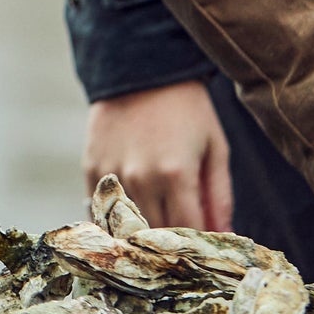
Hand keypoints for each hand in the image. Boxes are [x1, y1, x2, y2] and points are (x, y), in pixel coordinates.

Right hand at [83, 79, 233, 231]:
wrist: (141, 66)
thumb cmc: (187, 108)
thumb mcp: (214, 147)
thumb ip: (220, 196)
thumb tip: (222, 236)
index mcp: (177, 174)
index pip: (188, 232)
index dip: (198, 244)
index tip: (203, 247)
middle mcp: (142, 178)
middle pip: (156, 235)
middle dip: (171, 243)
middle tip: (180, 240)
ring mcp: (113, 172)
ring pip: (127, 227)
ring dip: (142, 232)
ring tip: (155, 227)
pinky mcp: (91, 166)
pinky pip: (100, 210)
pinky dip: (114, 219)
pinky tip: (127, 216)